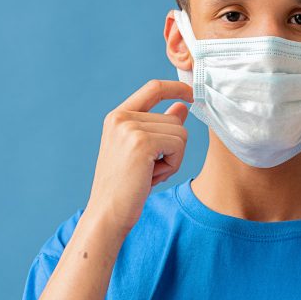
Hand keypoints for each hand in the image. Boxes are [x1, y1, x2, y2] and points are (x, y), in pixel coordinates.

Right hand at [85, 79, 192, 240]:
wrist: (108, 213)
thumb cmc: (126, 187)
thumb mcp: (144, 152)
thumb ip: (161, 127)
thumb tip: (182, 107)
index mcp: (117, 117)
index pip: (153, 88)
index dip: (177, 87)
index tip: (192, 92)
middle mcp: (121, 117)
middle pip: (174, 119)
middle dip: (173, 148)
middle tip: (151, 170)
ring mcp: (130, 128)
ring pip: (180, 133)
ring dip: (173, 158)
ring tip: (150, 174)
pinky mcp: (142, 142)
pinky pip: (179, 145)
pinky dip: (173, 164)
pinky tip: (154, 177)